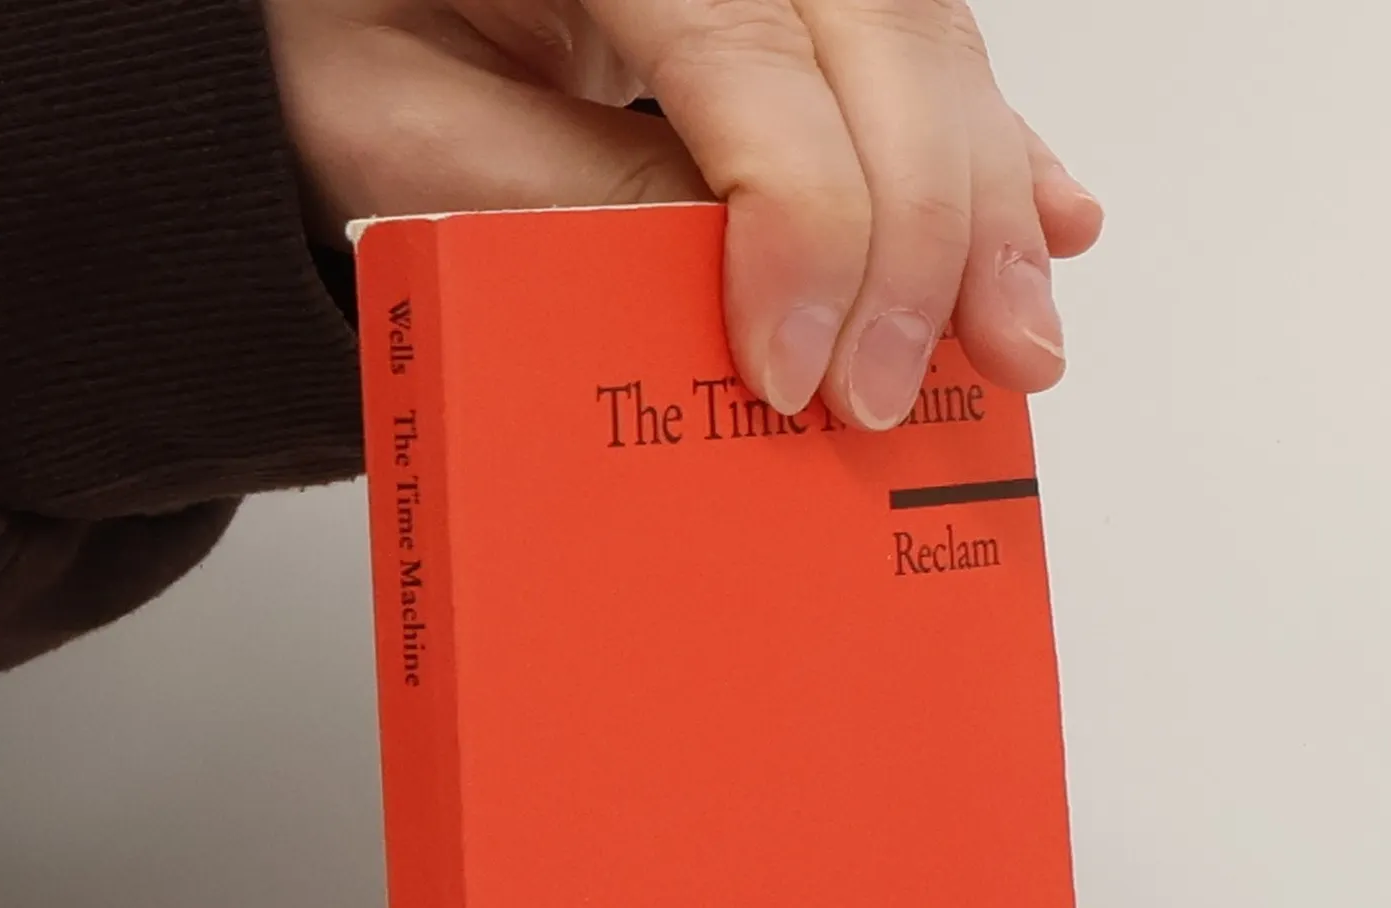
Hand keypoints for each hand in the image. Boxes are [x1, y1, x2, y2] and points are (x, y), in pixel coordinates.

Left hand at [264, 0, 1102, 429]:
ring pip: (927, 37)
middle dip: (919, 227)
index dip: (803, 219)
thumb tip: (748, 304)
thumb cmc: (343, 47)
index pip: (746, 44)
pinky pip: (926, 48)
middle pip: (876, 28)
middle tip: (898, 389)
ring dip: (987, 199)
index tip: (799, 374)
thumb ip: (569, 204)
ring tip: (1014, 337)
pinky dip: (996, 148)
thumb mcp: (409, 140)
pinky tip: (1048, 219)